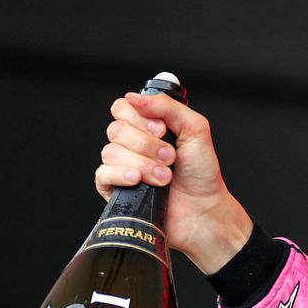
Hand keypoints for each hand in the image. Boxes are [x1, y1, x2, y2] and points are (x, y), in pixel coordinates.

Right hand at [95, 91, 252, 273]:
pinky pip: (103, 174)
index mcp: (147, 127)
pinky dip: (121, 175)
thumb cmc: (201, 174)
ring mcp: (122, 166)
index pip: (122, 108)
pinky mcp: (116, 189)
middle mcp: (132, 144)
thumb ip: (167, 106)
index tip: (162, 131)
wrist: (204, 210)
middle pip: (116, 129)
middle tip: (170, 157)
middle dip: (147, 144)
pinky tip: (138, 180)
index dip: (140, 118)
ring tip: (165, 177)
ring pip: (111, 152)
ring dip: (144, 164)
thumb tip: (135, 97)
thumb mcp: (195, 129)